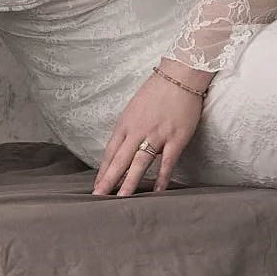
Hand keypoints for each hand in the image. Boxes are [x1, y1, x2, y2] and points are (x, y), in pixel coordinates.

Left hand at [92, 61, 208, 196]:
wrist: (180, 76)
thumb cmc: (156, 92)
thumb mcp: (134, 109)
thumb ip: (128, 130)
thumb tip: (122, 149)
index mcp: (126, 124)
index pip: (110, 152)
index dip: (103, 170)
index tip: (97, 186)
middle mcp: (138, 131)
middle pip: (120, 160)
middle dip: (108, 180)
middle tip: (99, 197)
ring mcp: (157, 135)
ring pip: (140, 162)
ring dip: (130, 182)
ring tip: (122, 199)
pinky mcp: (176, 138)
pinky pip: (168, 161)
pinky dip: (162, 177)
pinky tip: (156, 191)